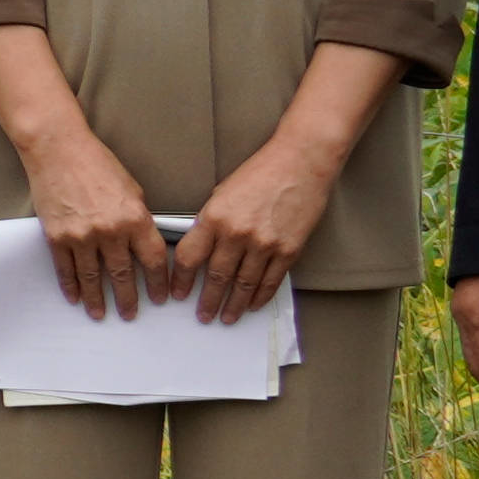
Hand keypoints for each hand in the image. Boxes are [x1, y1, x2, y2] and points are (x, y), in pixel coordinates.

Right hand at [13, 123, 171, 319]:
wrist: (58, 151)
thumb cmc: (97, 165)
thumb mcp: (132, 190)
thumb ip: (138, 219)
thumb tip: (141, 244)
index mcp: (135, 218)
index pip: (152, 260)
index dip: (157, 282)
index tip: (159, 298)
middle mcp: (111, 231)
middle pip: (122, 274)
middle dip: (128, 298)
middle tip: (130, 314)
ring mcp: (82, 236)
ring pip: (92, 277)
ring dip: (98, 299)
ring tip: (101, 314)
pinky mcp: (57, 236)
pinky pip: (65, 268)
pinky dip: (70, 285)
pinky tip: (75, 297)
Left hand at [179, 128, 345, 326]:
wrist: (302, 161)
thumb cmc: (260, 173)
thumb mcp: (221, 194)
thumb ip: (210, 222)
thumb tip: (200, 248)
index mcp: (213, 218)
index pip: (188, 258)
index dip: (180, 280)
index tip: (177, 294)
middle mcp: (236, 234)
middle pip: (215, 276)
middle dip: (207, 300)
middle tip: (202, 316)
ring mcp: (264, 244)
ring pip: (243, 284)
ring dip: (234, 304)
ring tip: (227, 317)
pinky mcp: (289, 249)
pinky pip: (271, 280)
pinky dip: (261, 296)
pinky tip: (254, 305)